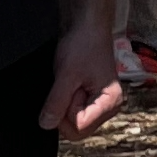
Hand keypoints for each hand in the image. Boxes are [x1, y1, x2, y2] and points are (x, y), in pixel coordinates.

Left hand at [39, 16, 123, 136]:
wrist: (87, 27)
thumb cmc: (84, 45)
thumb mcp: (67, 74)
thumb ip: (57, 102)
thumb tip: (46, 125)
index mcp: (110, 103)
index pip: (79, 127)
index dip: (66, 111)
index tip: (70, 88)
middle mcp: (109, 108)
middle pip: (77, 129)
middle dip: (65, 110)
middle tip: (69, 85)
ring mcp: (100, 106)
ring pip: (72, 122)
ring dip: (65, 104)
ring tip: (71, 82)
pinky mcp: (91, 101)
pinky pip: (72, 113)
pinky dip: (65, 101)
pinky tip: (70, 84)